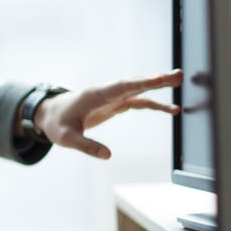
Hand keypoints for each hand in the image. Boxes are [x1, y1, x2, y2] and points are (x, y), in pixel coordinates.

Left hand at [33, 70, 182, 158]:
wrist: (49, 115)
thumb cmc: (56, 124)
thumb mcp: (66, 138)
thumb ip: (86, 146)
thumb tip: (108, 156)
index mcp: (95, 95)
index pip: (121, 87)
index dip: (141, 82)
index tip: (159, 78)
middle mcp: (106, 93)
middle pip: (134, 84)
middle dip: (156, 79)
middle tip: (179, 75)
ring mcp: (112, 97)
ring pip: (139, 90)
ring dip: (158, 86)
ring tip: (180, 82)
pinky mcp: (115, 105)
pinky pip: (138, 102)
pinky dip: (154, 104)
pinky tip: (171, 110)